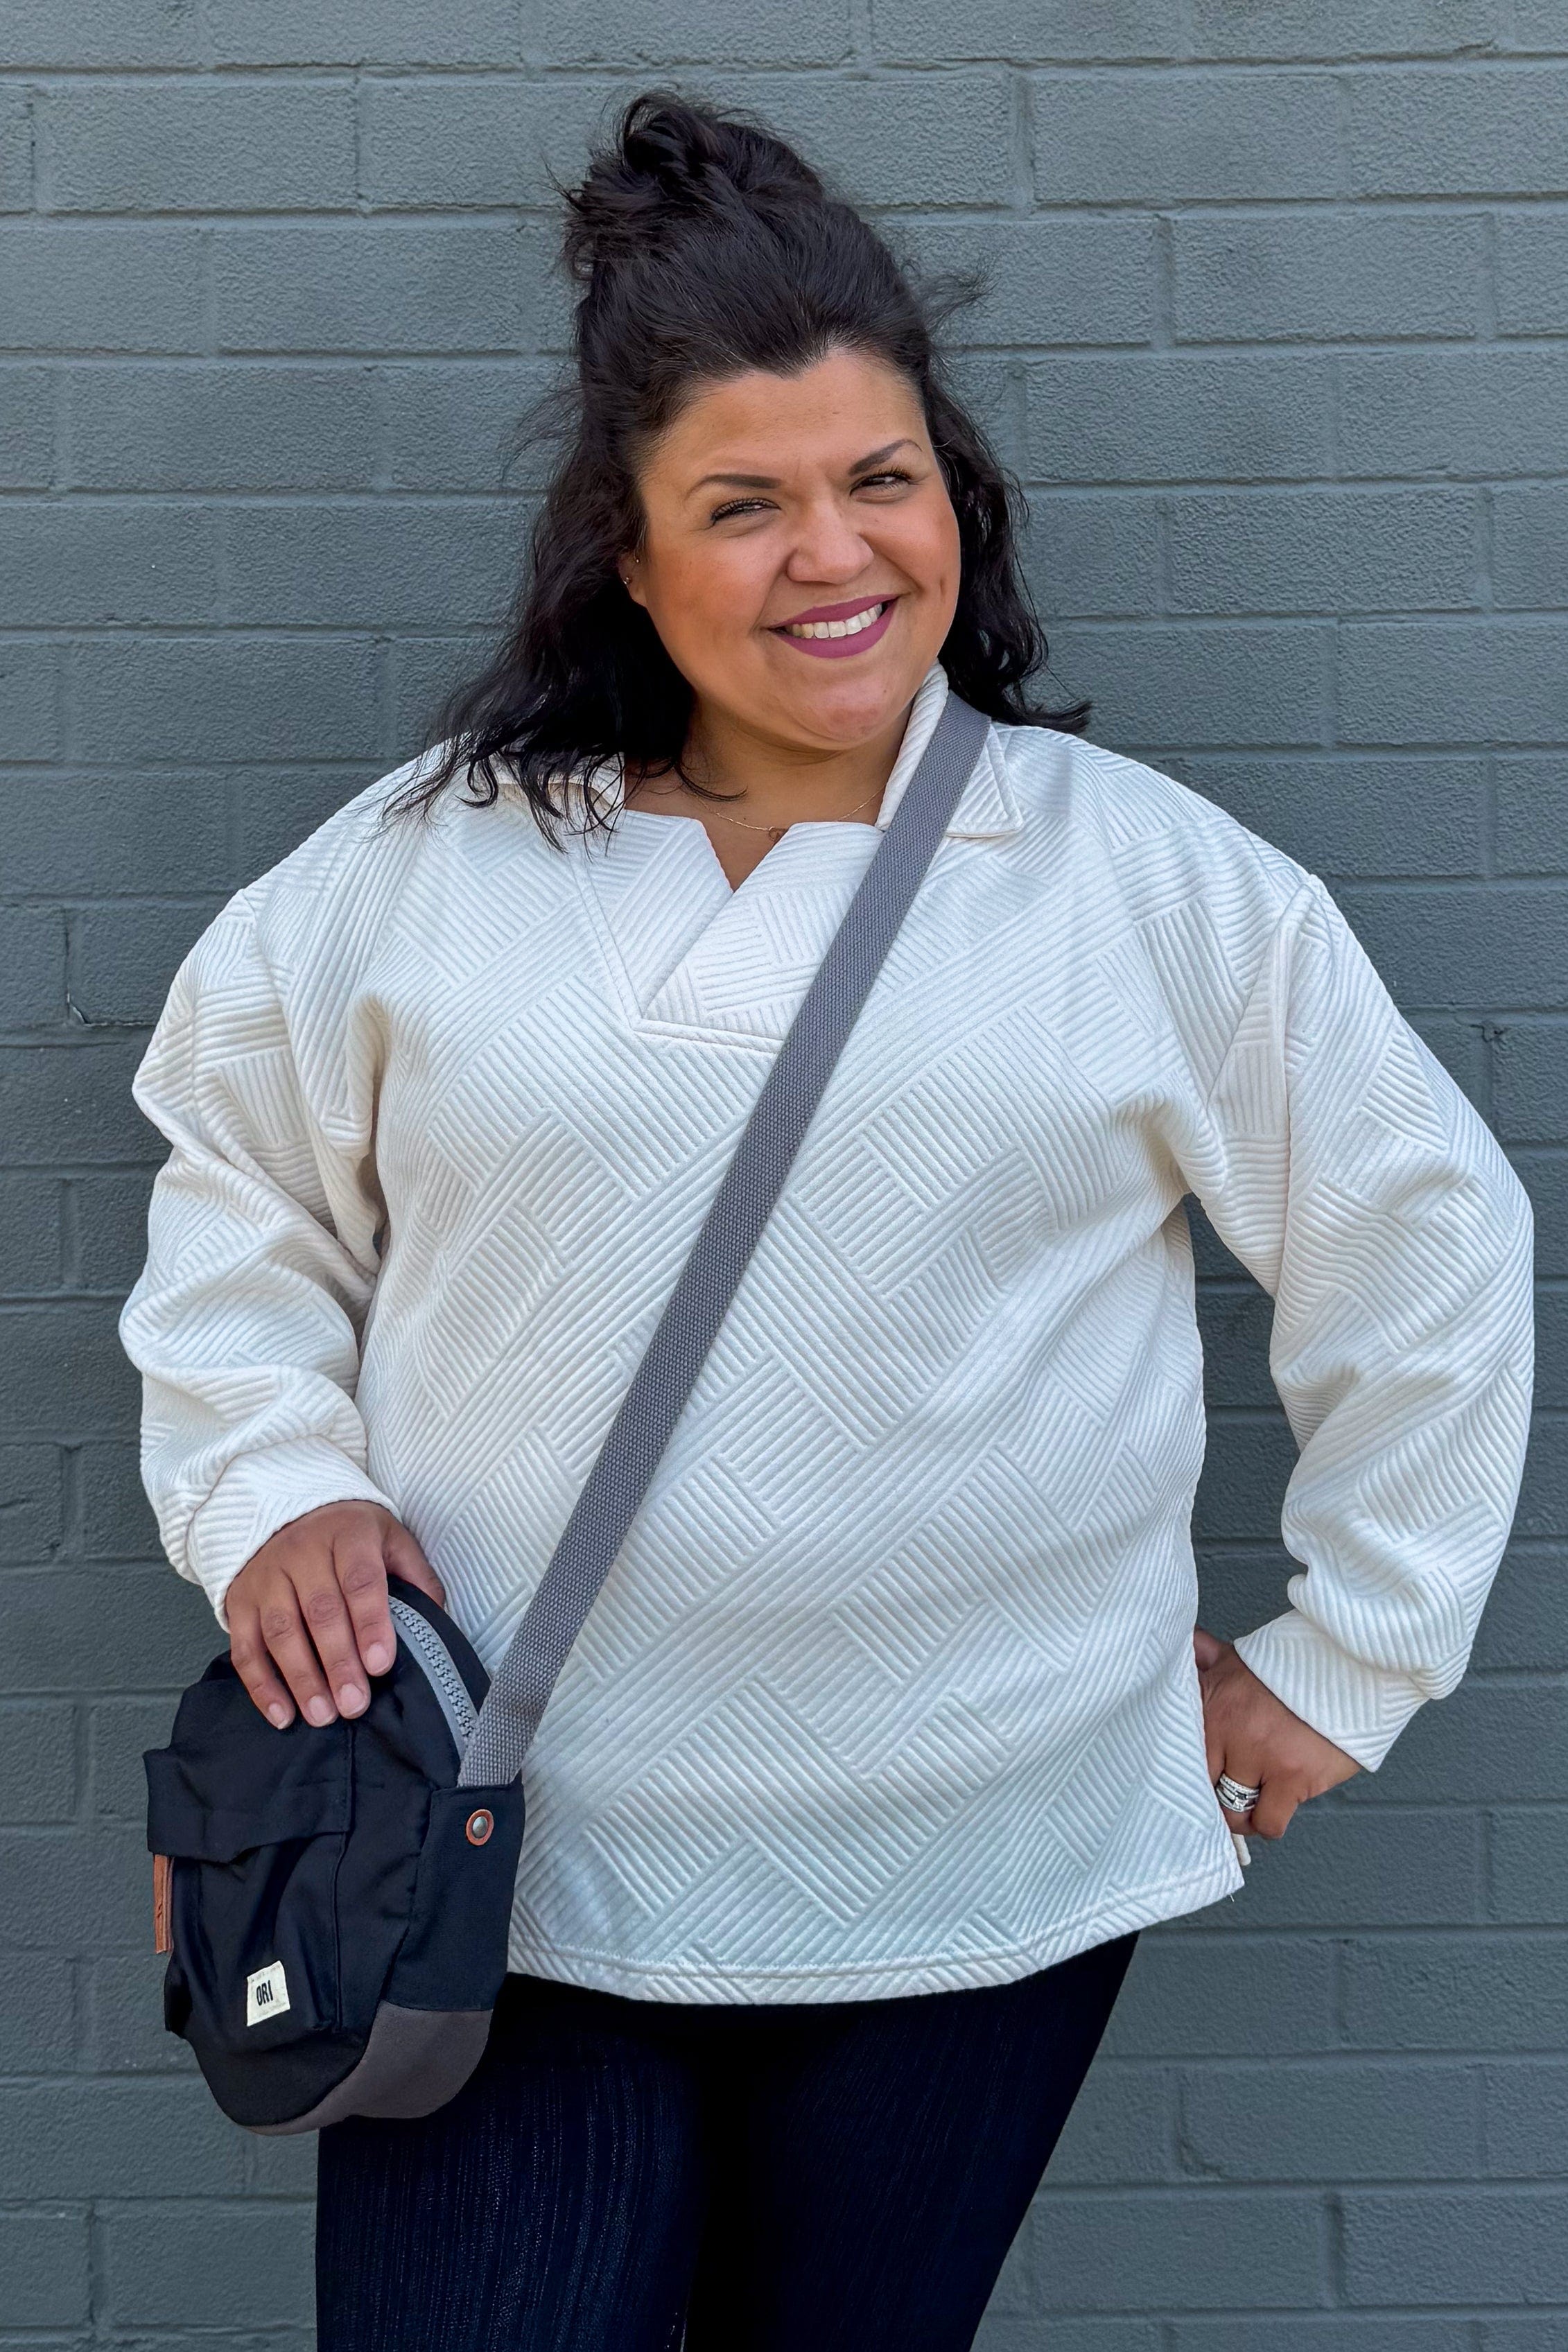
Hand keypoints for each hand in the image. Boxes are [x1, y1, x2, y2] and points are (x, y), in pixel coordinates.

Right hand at [226, 1502, 445, 1731]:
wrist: (285, 1509)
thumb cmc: (349, 1535)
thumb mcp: (390, 1537)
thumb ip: (415, 1576)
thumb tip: (437, 1622)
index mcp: (348, 1534)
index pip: (360, 1580)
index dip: (370, 1623)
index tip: (380, 1664)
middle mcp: (303, 1553)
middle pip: (320, 1611)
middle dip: (338, 1662)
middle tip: (354, 1704)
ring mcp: (267, 1577)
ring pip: (281, 1631)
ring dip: (301, 1678)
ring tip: (323, 1715)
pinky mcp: (240, 1601)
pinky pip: (246, 1647)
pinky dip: (261, 1685)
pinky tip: (282, 1714)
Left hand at [1195, 1625, 1359, 1839]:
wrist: (1346, 1668)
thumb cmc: (1291, 1669)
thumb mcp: (1237, 1658)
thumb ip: (1203, 1657)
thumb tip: (1180, 1645)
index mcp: (1210, 1702)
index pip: (1180, 1753)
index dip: (1187, 1772)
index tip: (1196, 1779)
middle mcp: (1229, 1731)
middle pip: (1203, 1786)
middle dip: (1213, 1794)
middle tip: (1227, 1792)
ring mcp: (1260, 1756)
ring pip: (1232, 1810)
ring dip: (1242, 1813)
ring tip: (1251, 1801)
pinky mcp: (1292, 1778)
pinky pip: (1268, 1822)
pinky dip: (1268, 1822)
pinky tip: (1273, 1807)